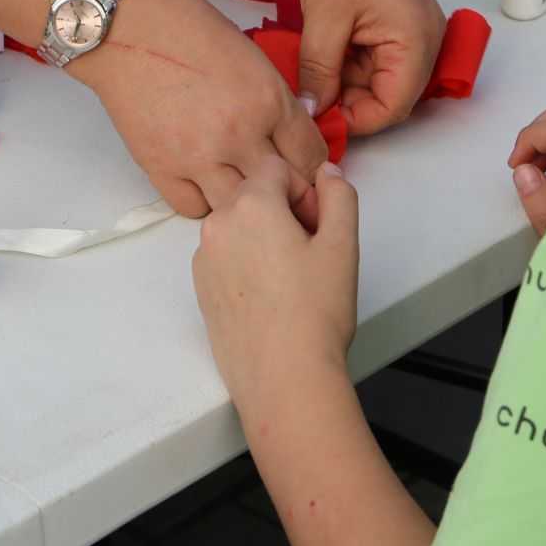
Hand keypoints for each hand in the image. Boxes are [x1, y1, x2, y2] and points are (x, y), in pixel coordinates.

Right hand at [72, 0, 330, 224]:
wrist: (126, 27)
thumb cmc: (187, 29)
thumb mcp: (253, 59)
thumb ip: (277, 103)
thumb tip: (293, 136)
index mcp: (269, 100)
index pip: (312, 157)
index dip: (316, 170)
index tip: (310, 173)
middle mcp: (239, 134)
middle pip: (285, 190)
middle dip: (291, 193)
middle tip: (286, 192)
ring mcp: (199, 156)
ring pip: (240, 208)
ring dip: (244, 200)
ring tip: (240, 186)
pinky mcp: (161, 167)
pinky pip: (193, 208)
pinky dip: (202, 200)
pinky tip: (203, 182)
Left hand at [193, 159, 358, 408]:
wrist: (283, 379)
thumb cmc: (313, 317)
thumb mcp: (343, 245)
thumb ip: (339, 195)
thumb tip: (327, 173)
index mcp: (249, 206)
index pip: (277, 167)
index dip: (305, 191)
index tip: (317, 225)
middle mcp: (217, 226)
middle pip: (255, 192)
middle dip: (285, 210)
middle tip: (310, 252)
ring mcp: (204, 258)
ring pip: (240, 224)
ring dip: (266, 235)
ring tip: (292, 278)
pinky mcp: (201, 286)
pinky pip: (226, 253)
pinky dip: (248, 261)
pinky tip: (272, 296)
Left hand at [294, 0, 446, 134]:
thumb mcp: (324, 21)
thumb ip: (319, 73)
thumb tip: (312, 111)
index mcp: (417, 42)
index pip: (393, 107)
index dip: (356, 121)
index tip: (320, 122)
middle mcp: (424, 39)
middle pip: (388, 94)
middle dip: (348, 101)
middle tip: (308, 100)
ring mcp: (410, 28)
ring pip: (377, 76)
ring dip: (344, 81)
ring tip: (308, 73)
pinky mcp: (394, 19)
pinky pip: (374, 55)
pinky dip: (347, 61)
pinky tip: (320, 54)